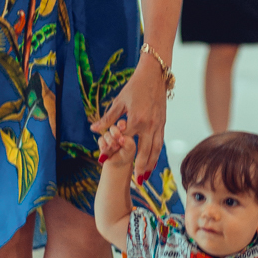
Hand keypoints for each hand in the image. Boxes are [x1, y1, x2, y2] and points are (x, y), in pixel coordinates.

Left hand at [91, 55, 166, 182]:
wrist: (155, 75)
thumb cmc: (135, 86)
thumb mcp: (119, 101)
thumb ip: (108, 118)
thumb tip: (94, 129)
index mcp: (136, 119)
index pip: (123, 140)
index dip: (113, 151)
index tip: (104, 162)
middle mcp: (149, 125)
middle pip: (144, 151)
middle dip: (140, 166)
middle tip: (136, 181)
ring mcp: (158, 125)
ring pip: (155, 149)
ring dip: (151, 164)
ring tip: (146, 176)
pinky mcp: (163, 123)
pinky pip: (160, 142)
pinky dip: (157, 154)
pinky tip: (154, 161)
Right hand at [98, 119, 136, 166]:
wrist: (119, 164)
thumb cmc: (127, 154)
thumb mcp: (131, 148)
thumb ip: (128, 142)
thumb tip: (121, 138)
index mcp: (125, 130)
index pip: (122, 124)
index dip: (122, 124)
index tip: (123, 128)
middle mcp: (116, 131)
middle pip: (113, 127)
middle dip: (115, 132)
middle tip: (118, 137)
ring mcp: (109, 136)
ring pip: (106, 134)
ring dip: (110, 141)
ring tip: (116, 148)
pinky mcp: (102, 141)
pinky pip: (101, 140)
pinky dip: (103, 145)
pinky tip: (106, 149)